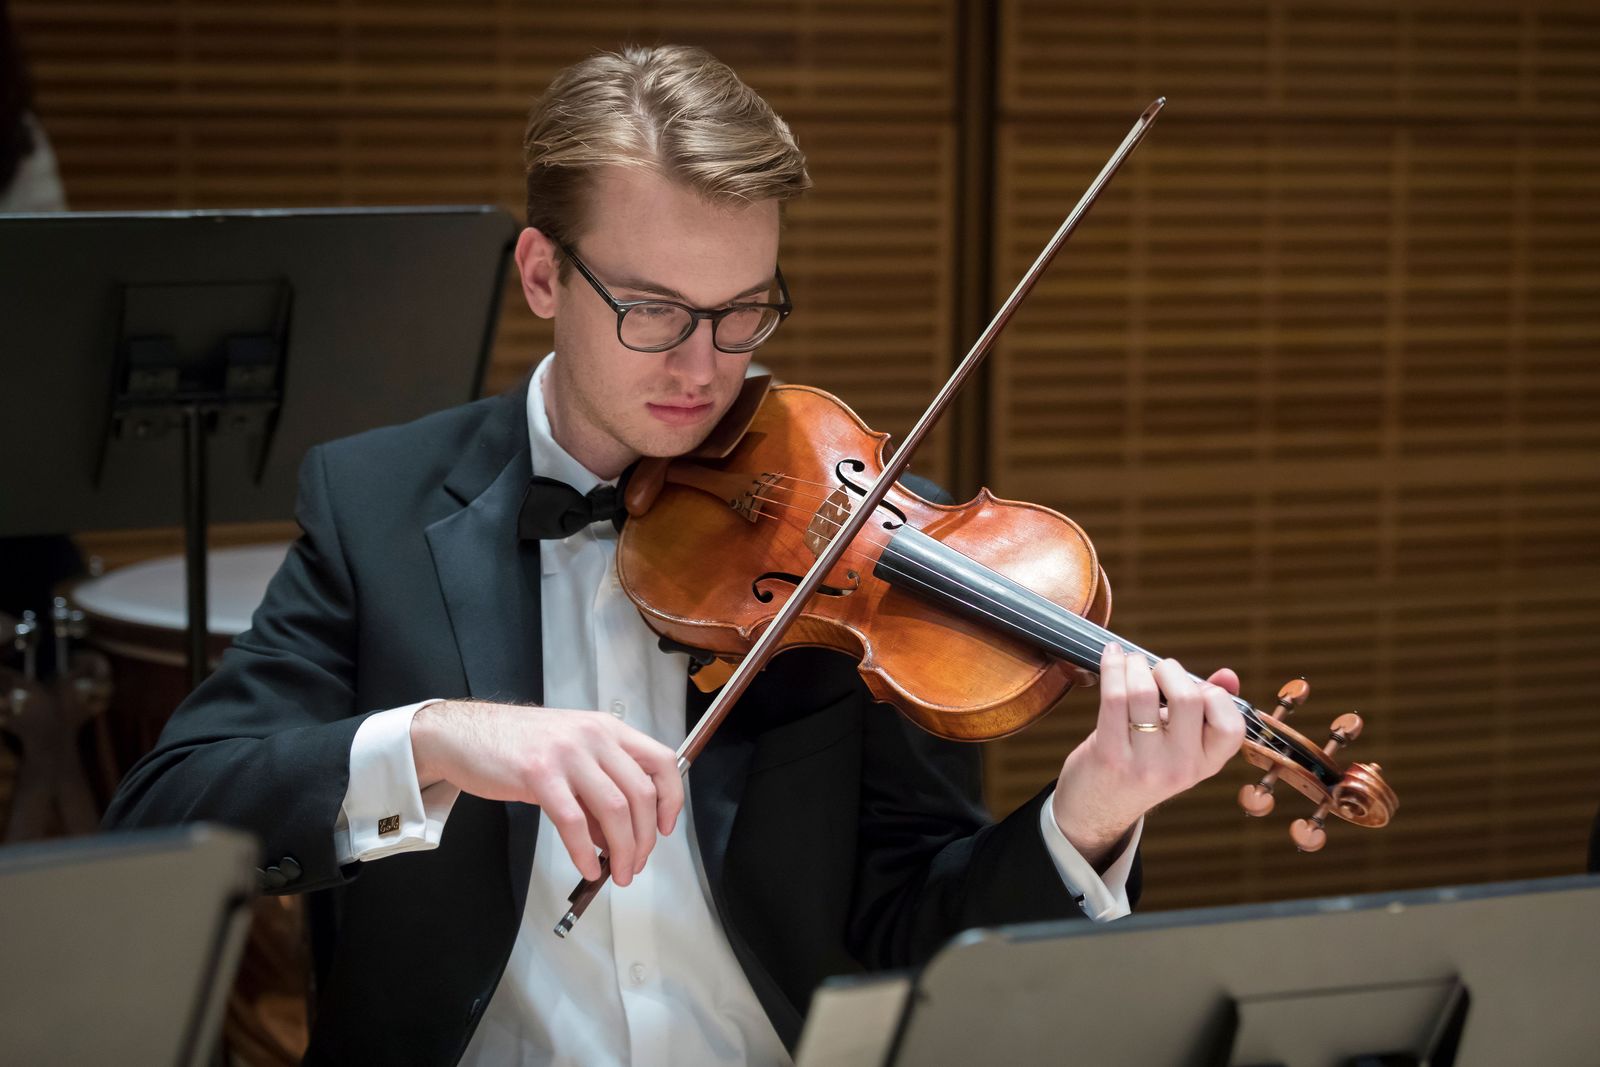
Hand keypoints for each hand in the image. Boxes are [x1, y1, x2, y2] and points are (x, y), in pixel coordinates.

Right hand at [410, 700, 682, 885]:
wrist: (464, 734)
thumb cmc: (518, 745)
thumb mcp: (570, 756)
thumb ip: (597, 789)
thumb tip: (616, 836)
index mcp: (608, 729)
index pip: (662, 761)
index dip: (672, 799)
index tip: (666, 829)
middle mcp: (594, 736)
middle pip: (640, 793)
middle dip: (644, 839)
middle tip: (635, 865)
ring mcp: (567, 753)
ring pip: (614, 810)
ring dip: (621, 850)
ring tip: (617, 874)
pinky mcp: (539, 774)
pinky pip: (573, 822)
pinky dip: (585, 852)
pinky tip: (587, 867)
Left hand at [1051, 643, 1244, 866]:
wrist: (1097, 808)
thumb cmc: (1142, 765)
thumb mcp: (1181, 747)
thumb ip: (1207, 712)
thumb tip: (1228, 676)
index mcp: (1207, 764)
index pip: (1231, 726)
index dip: (1215, 695)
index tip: (1193, 686)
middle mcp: (1180, 767)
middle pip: (1188, 698)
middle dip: (1170, 669)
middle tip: (1156, 670)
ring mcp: (1145, 764)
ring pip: (1144, 692)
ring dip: (1136, 665)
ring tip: (1131, 663)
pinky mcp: (1110, 755)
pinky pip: (1113, 698)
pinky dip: (1113, 668)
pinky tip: (1111, 656)